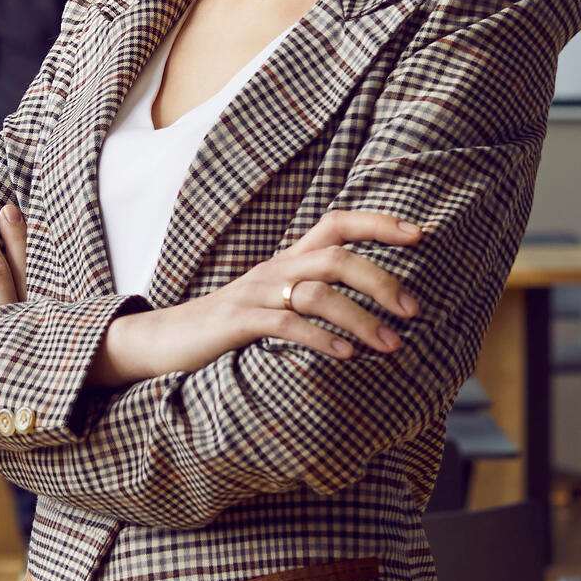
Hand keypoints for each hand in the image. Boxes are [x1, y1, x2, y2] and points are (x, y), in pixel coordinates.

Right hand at [91, 211, 424, 388]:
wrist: (161, 341)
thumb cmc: (225, 328)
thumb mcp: (273, 304)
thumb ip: (311, 297)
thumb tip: (364, 307)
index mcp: (287, 261)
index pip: (337, 225)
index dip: (378, 223)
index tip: (420, 233)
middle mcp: (275, 269)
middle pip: (337, 257)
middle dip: (381, 280)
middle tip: (413, 310)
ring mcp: (254, 294)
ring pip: (317, 292)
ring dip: (360, 318)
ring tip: (389, 345)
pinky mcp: (236, 322)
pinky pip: (284, 324)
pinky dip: (319, 338)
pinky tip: (344, 356)